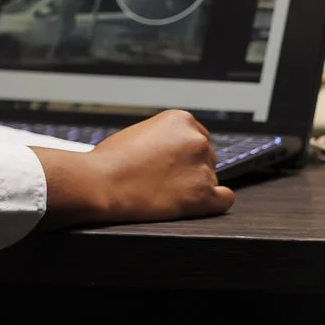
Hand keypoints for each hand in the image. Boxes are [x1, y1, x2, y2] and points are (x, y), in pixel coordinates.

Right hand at [32, 109, 232, 228]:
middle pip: (208, 157)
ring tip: (165, 193)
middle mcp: (196, 140)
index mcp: (181, 120)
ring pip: (211, 179)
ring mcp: (202, 167)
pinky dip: (213, 203)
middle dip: (191, 169)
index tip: (173, 164)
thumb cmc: (110, 161)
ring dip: (193, 187)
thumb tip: (174, 152)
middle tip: (166, 180)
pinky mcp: (203, 194)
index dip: (184, 153)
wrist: (100, 183)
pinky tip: (198, 204)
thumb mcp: (139, 132)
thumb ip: (164, 138)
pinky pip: (224, 199)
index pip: (199, 137)